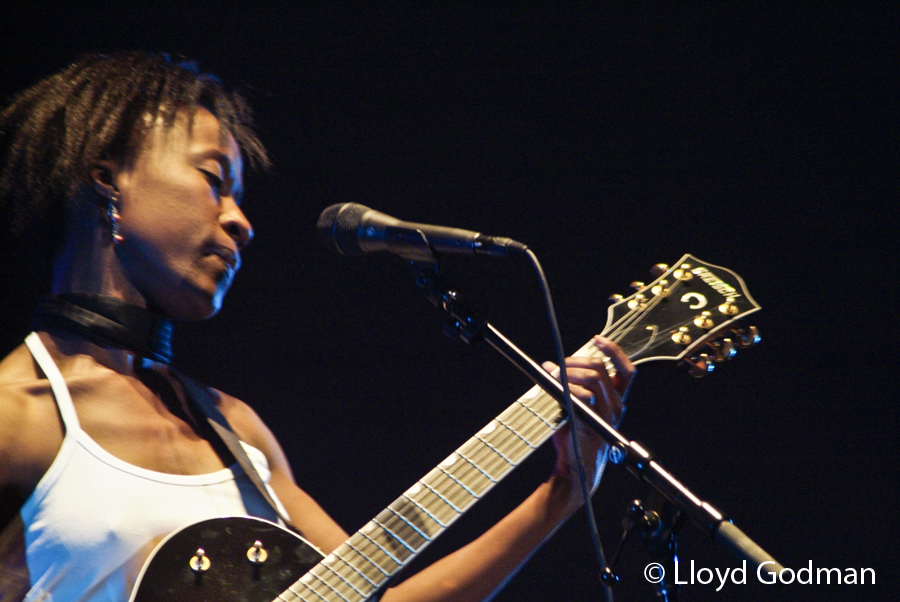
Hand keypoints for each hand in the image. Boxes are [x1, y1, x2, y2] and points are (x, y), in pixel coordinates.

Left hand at [543, 336, 634, 498]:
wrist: (575, 469)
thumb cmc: (574, 439)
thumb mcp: (575, 408)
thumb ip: (571, 387)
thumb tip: (551, 366)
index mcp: (617, 401)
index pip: (627, 371)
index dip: (614, 352)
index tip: (597, 340)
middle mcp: (617, 407)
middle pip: (602, 369)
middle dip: (577, 360)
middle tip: (557, 365)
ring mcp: (608, 415)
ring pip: (594, 378)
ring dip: (570, 371)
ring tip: (553, 375)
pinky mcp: (595, 422)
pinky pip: (585, 395)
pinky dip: (568, 387)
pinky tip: (556, 388)